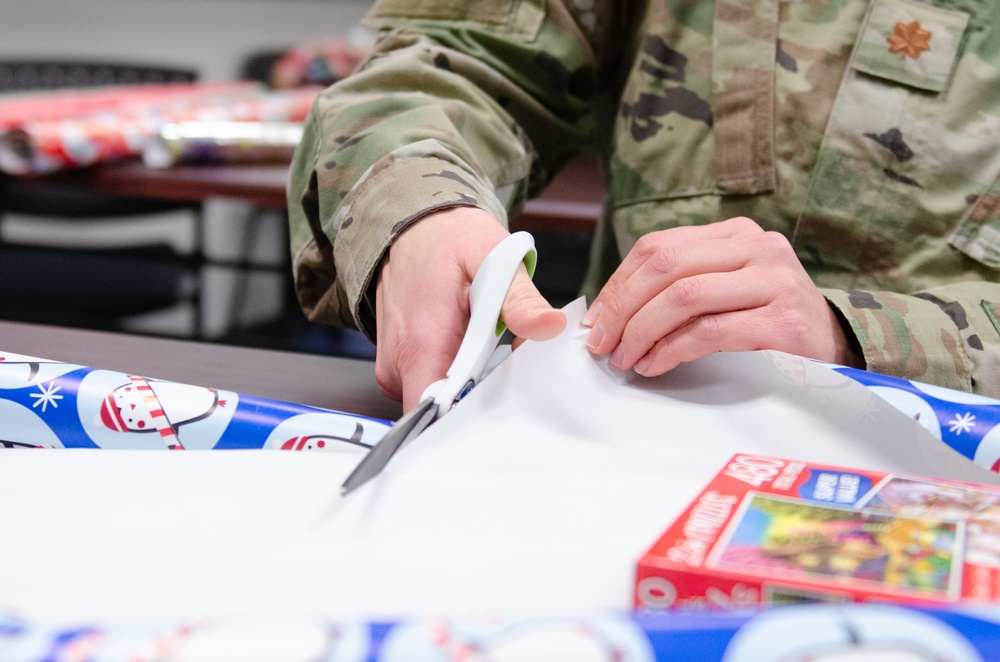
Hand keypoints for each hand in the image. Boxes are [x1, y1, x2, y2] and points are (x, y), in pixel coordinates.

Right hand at [375, 207, 566, 411]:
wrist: (412, 225)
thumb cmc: (446, 239)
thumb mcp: (494, 257)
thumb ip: (521, 300)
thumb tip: (549, 326)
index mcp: (421, 342)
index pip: (434, 413)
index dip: (470, 420)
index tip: (504, 403)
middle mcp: (399, 362)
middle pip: (442, 413)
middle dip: (480, 399)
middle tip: (506, 363)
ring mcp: (395, 367)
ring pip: (437, 401)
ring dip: (469, 385)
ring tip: (488, 348)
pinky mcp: (397, 366)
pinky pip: (429, 385)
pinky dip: (455, 375)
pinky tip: (471, 349)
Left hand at [581, 217, 858, 374]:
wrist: (836, 349)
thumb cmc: (767, 322)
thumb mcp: (725, 290)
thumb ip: (679, 287)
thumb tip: (608, 313)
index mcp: (734, 234)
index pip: (659, 247)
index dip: (618, 285)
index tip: (595, 321)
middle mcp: (757, 247)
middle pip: (666, 267)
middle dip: (622, 308)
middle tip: (602, 344)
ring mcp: (774, 281)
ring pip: (684, 297)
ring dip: (642, 332)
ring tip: (627, 359)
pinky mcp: (783, 321)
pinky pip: (709, 332)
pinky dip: (671, 351)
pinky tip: (655, 365)